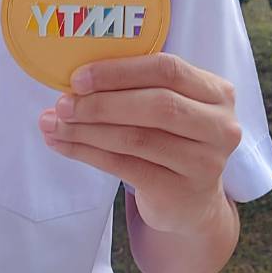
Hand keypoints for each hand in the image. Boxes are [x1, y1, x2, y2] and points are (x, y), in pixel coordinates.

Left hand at [37, 53, 240, 234]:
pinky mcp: (180, 192)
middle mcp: (219, 126)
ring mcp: (204, 163)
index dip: (119, 72)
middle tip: (62, 105)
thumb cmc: (171, 141)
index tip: (78, 78)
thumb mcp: (167, 107)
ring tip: (52, 125)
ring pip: (136, 138)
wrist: (193, 203)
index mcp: (216, 92)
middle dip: (101, 103)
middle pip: (156, 105)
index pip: (167, 69)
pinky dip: (87, 153)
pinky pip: (125, 166)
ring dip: (86, 130)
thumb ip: (134, 89)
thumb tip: (71, 86)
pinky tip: (63, 145)